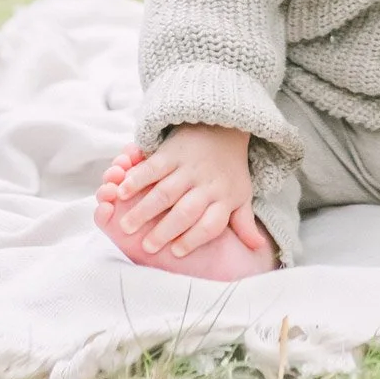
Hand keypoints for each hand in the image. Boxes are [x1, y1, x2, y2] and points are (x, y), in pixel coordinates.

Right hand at [92, 124, 268, 257]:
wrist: (224, 126)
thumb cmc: (230, 169)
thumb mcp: (242, 195)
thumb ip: (244, 223)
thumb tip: (258, 249)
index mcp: (224, 198)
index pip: (211, 224)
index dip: (195, 239)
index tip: (177, 252)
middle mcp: (206, 184)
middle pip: (185, 211)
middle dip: (165, 231)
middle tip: (146, 247)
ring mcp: (188, 167)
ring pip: (165, 192)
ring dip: (144, 210)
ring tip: (126, 227)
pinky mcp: (172, 151)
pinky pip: (152, 167)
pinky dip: (136, 179)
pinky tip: (121, 192)